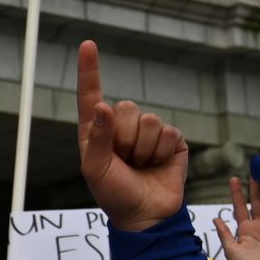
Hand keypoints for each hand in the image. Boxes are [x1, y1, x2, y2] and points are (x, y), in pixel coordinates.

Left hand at [74, 40, 186, 229]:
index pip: (91, 95)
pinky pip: (168, 133)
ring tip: (141, 165)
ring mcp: (148, 132)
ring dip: (144, 148)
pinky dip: (162, 152)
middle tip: (125, 160)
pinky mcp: (171, 140)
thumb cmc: (114, 194)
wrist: (145, 215)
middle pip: (126, 108)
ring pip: (149, 120)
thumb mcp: (96, 169)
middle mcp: (121, 127)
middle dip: (125, 138)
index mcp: (97, 131)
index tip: (88, 44)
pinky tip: (157, 164)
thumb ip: (99, 138)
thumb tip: (102, 105)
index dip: (90, 70)